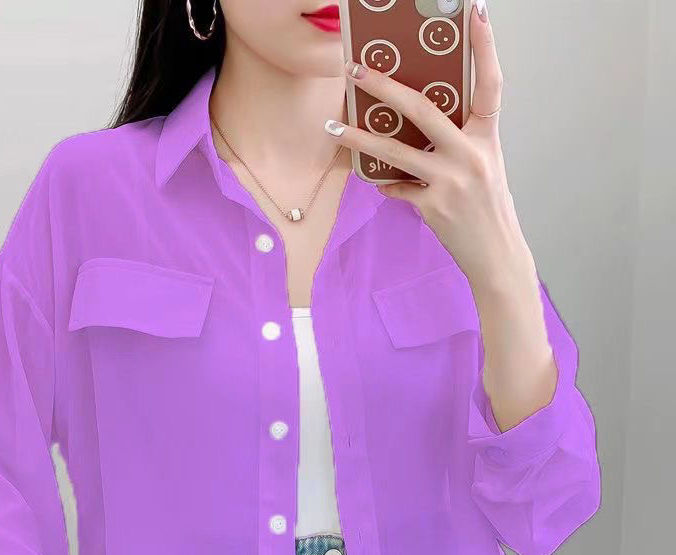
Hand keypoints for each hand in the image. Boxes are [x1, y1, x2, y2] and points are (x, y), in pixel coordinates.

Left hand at [326, 2, 535, 295]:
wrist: (496, 255)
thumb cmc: (488, 209)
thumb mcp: (484, 167)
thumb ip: (458, 144)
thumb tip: (421, 129)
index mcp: (487, 139)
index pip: (490, 84)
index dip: (485, 46)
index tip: (475, 11)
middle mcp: (471, 155)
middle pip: (424, 109)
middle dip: (386, 86)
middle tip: (356, 69)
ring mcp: (451, 181)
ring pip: (396, 152)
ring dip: (361, 138)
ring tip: (334, 127)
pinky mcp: (433, 206)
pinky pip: (398, 188)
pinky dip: (386, 184)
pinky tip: (378, 182)